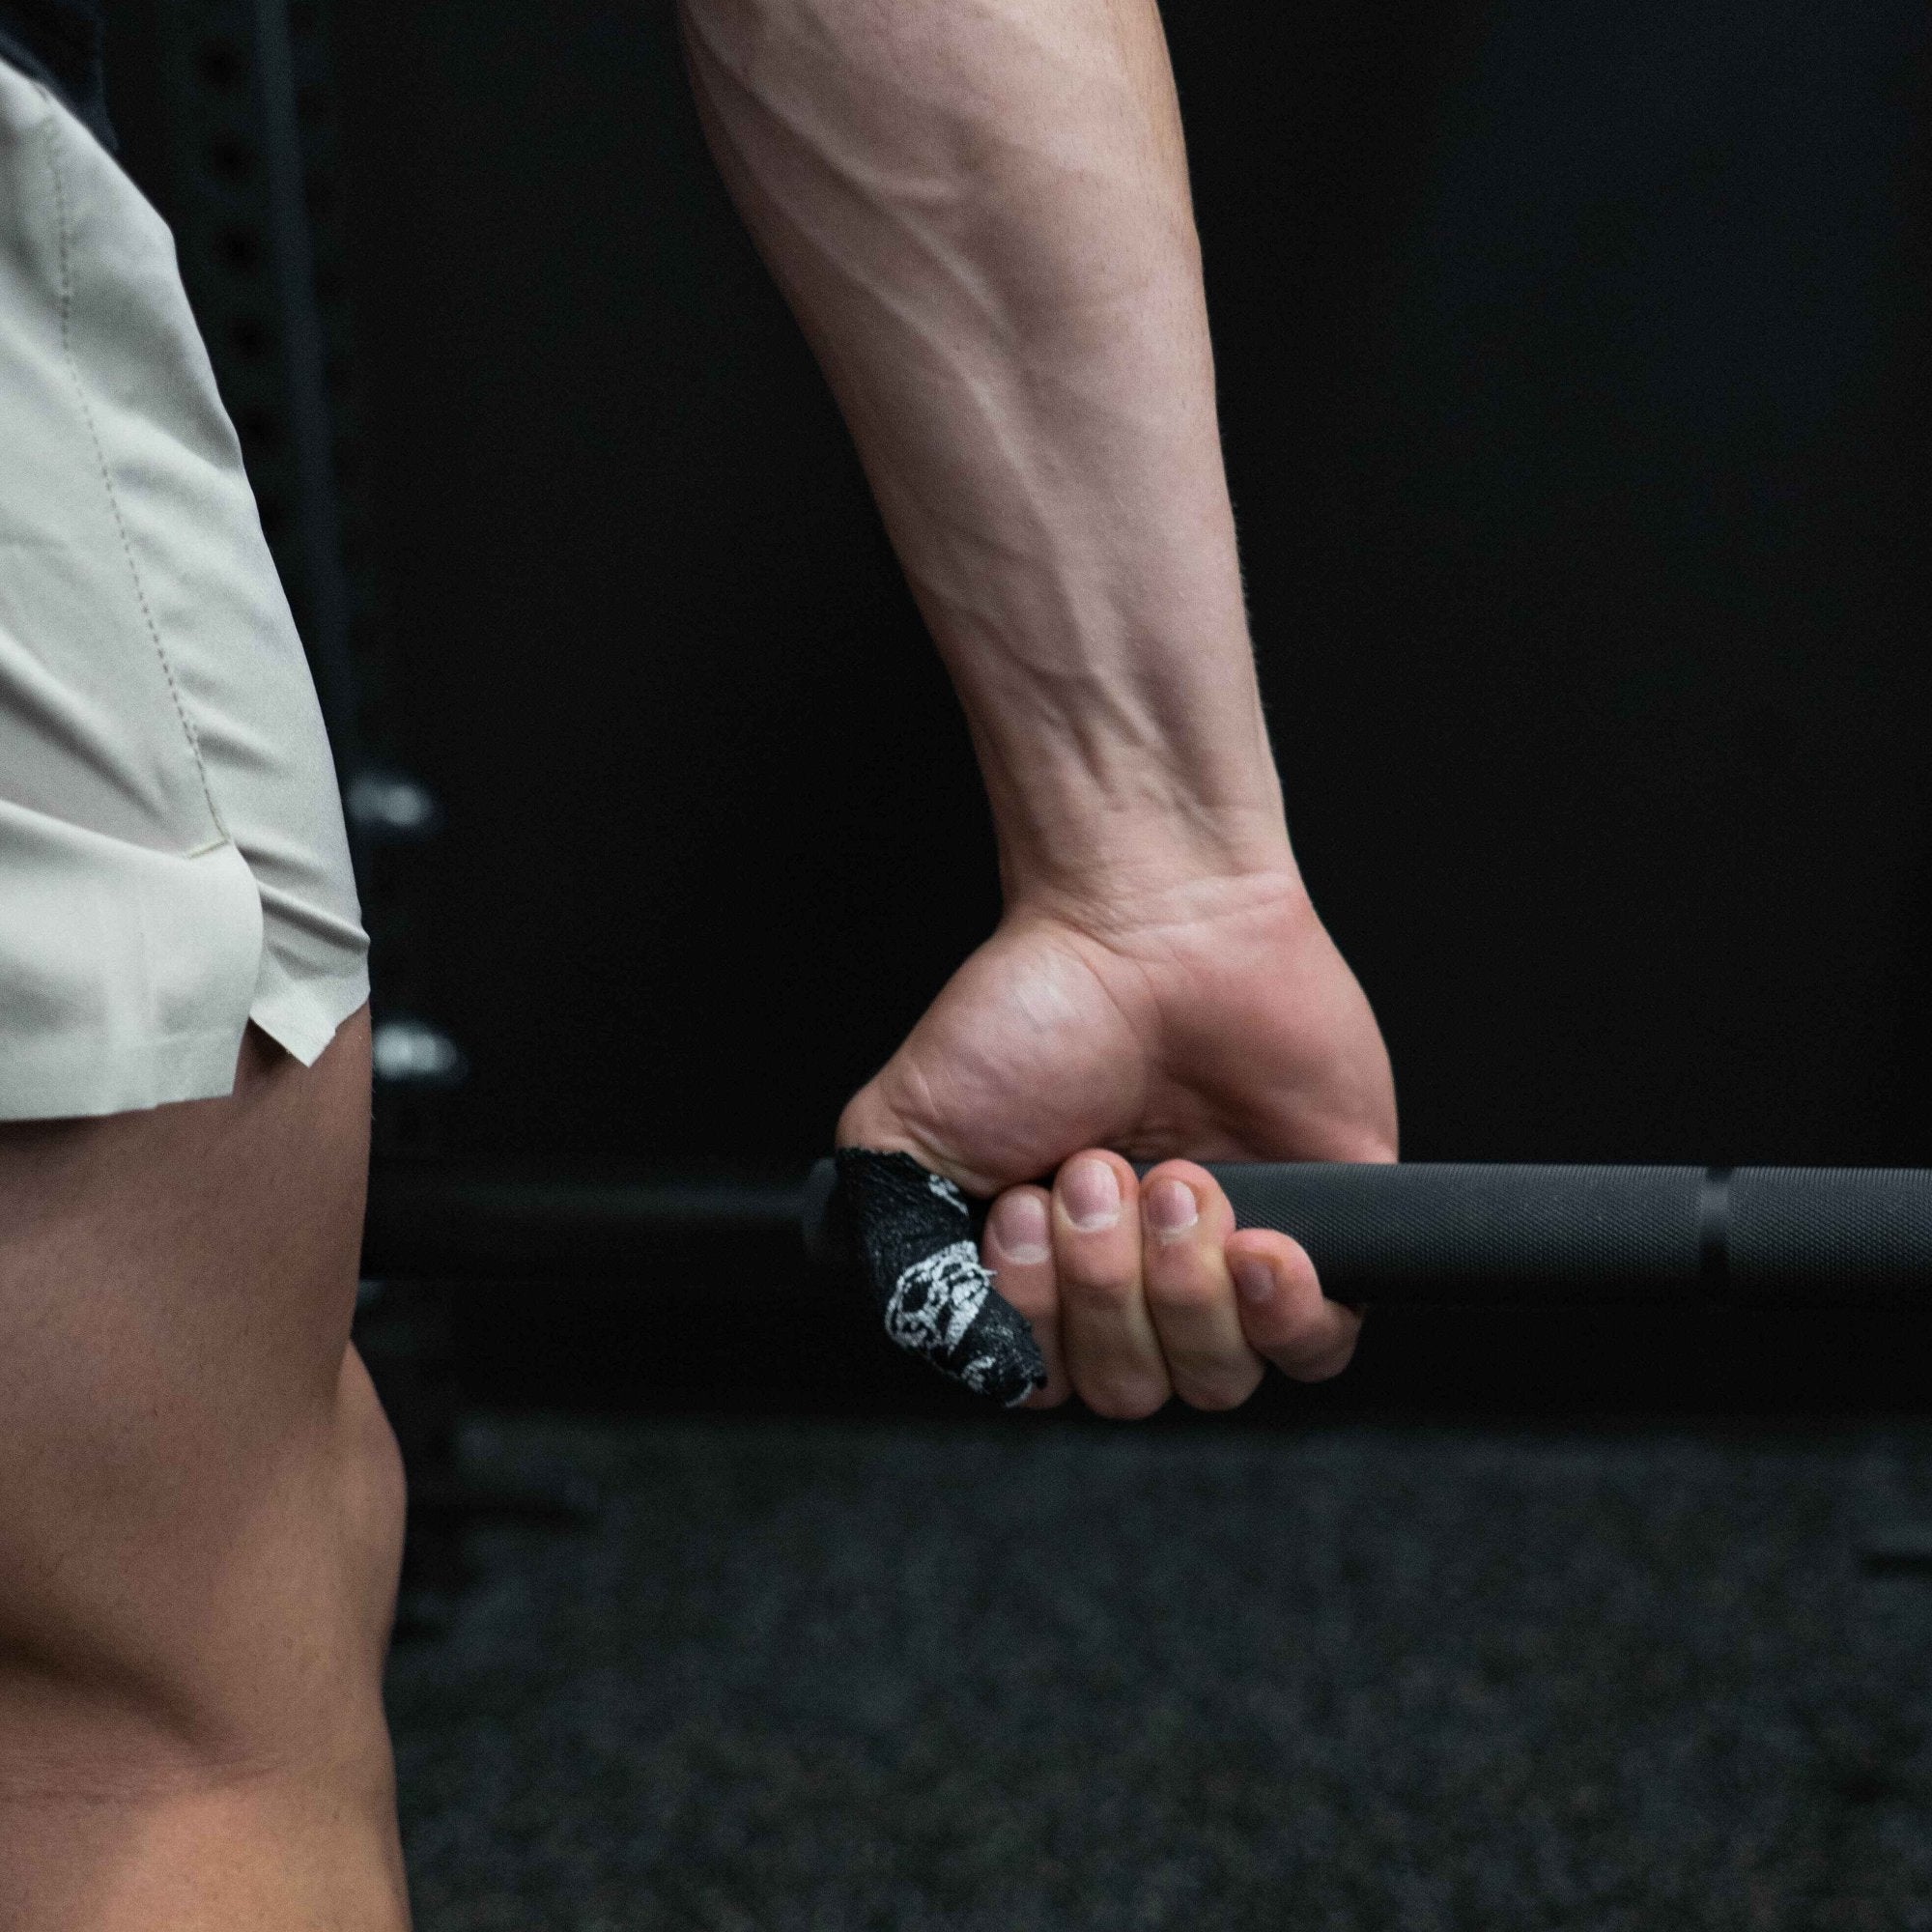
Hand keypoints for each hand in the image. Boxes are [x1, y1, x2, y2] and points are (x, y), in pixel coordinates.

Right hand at [836, 866, 1396, 1414]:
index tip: (1025, 1211)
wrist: (1152, 920)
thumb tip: (952, 1348)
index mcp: (1046, 1269)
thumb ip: (897, 1255)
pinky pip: (1316, 1346)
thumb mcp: (902, 1129)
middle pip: (1132, 1390)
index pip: (1046, 1382)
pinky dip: (1285, 1316)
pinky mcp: (1325, 1233)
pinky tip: (1256, 1244)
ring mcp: (1229, 1261)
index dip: (1036, 1320)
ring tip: (1175, 1176)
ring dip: (1184, 1285)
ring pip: (1218, 1377)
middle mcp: (1137, 1278)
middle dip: (1105, 1286)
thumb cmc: (1034, 1008)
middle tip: (1099, 1170)